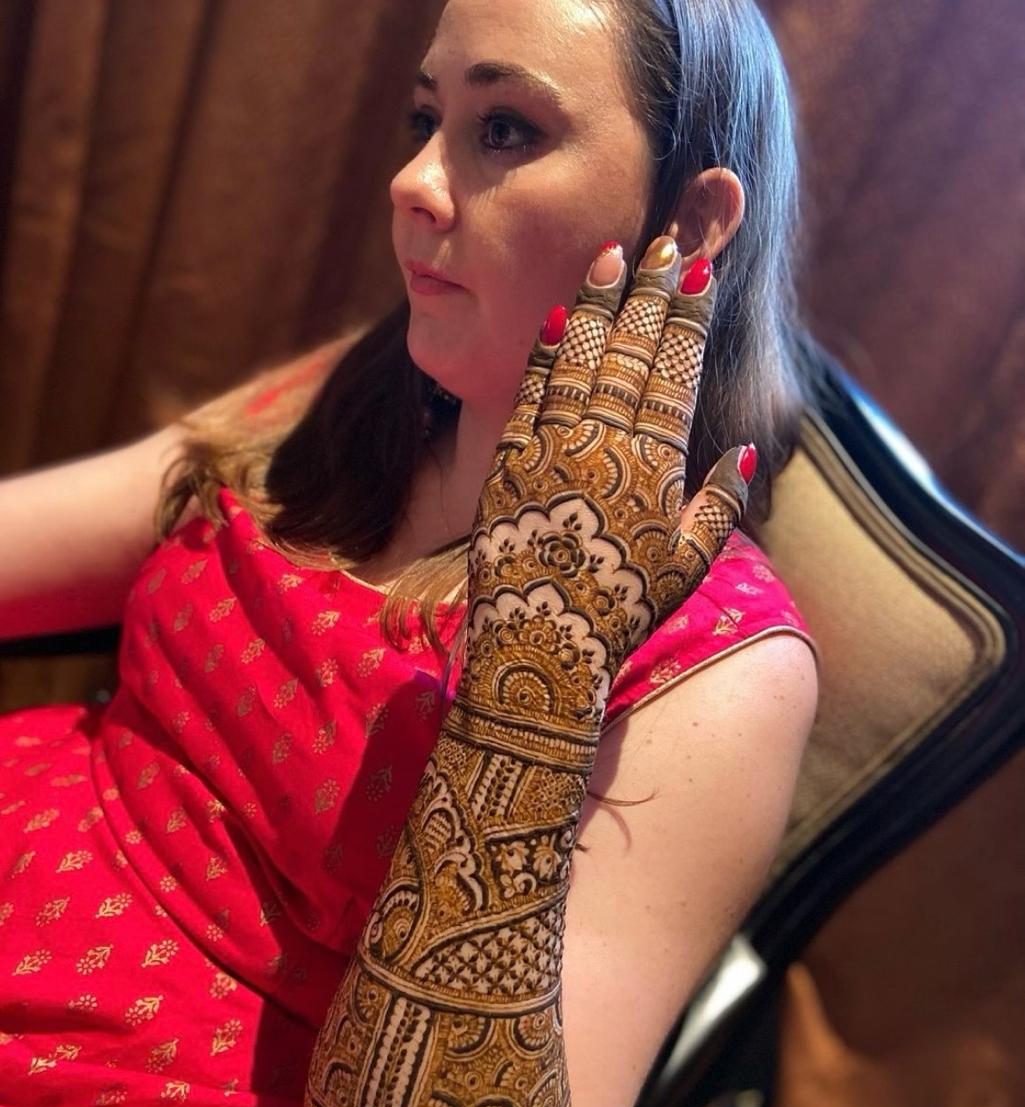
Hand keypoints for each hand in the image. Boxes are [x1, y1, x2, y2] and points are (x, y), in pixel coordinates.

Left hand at [460, 233, 753, 733]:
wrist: (540, 644)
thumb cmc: (621, 611)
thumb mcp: (688, 566)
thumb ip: (717, 505)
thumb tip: (742, 453)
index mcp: (657, 466)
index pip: (677, 372)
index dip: (689, 318)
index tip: (699, 272)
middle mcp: (608, 445)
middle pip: (633, 352)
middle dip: (651, 292)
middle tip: (663, 240)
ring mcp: (555, 447)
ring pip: (583, 359)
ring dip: (600, 303)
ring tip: (612, 255)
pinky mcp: (509, 461)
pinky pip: (532, 392)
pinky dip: (547, 351)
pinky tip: (560, 317)